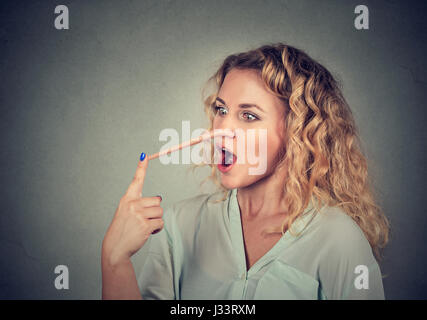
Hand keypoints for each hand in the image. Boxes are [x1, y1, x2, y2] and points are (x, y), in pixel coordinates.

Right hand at [102, 153, 163, 267]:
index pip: (136, 181)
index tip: (144, 155)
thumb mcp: (126, 213)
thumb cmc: (123, 230)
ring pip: (160, 212)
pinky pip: (160, 223)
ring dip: (156, 221)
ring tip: (144, 227)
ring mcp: (138, 214)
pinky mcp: (144, 224)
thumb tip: (159, 198)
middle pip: (157, 201)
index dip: (141, 167)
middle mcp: (132, 204)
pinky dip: (157, 229)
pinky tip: (147, 232)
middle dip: (154, 211)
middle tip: (144, 220)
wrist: (115, 247)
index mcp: (127, 199)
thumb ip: (140, 204)